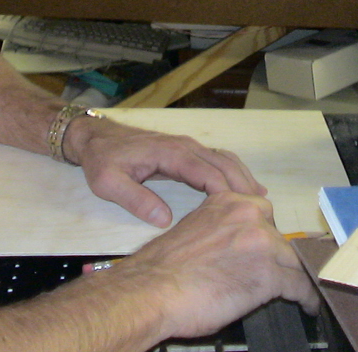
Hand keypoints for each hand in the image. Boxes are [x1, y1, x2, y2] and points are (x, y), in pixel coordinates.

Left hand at [66, 116, 265, 226]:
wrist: (96, 137)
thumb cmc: (102, 160)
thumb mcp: (108, 183)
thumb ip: (135, 200)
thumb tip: (166, 219)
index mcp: (170, 153)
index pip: (207, 173)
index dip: (226, 193)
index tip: (240, 214)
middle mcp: (185, 146)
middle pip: (224, 164)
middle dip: (243, 186)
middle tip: (261, 213)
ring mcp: (187, 146)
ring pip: (225, 160)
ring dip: (243, 178)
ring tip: (260, 202)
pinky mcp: (186, 150)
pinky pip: (217, 160)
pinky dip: (234, 172)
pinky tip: (245, 188)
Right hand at [109, 191, 320, 339]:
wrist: (151, 290)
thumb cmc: (164, 269)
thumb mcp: (196, 230)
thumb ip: (223, 230)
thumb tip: (238, 249)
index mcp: (227, 201)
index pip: (264, 215)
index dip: (269, 238)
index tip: (273, 252)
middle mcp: (248, 215)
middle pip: (281, 237)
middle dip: (281, 258)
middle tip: (282, 275)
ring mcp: (261, 243)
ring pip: (294, 261)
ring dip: (297, 277)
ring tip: (302, 292)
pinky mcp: (268, 274)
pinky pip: (299, 285)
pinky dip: (306, 297)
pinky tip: (307, 304)